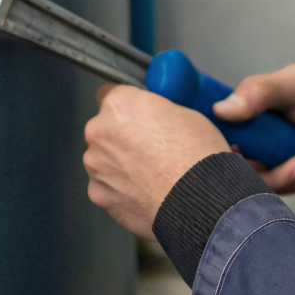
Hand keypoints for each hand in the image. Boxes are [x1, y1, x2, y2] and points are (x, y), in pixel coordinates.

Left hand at [83, 84, 229, 237]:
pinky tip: (143, 193)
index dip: (127, 106)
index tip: (138, 116)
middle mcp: (98, 131)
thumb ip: (155, 111)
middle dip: (120, 136)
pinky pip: (105, 186)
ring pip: (103, 159)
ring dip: (118, 164)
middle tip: (148, 148)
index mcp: (120, 104)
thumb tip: (153, 117)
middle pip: (104, 128)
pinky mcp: (98, 195)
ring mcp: (95, 165)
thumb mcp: (185, 113)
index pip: (110, 94)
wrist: (199, 200)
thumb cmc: (196, 155)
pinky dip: (120, 190)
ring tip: (149, 176)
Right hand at [213, 65, 294, 193]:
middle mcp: (242, 140)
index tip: (242, 152)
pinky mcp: (276, 182)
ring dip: (283, 179)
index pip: (209, 134)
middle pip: (226, 167)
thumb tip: (222, 110)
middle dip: (260, 171)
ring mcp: (259, 163)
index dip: (217, 147)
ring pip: (249, 185)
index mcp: (238, 113)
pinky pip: (272, 195)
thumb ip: (262, 91)